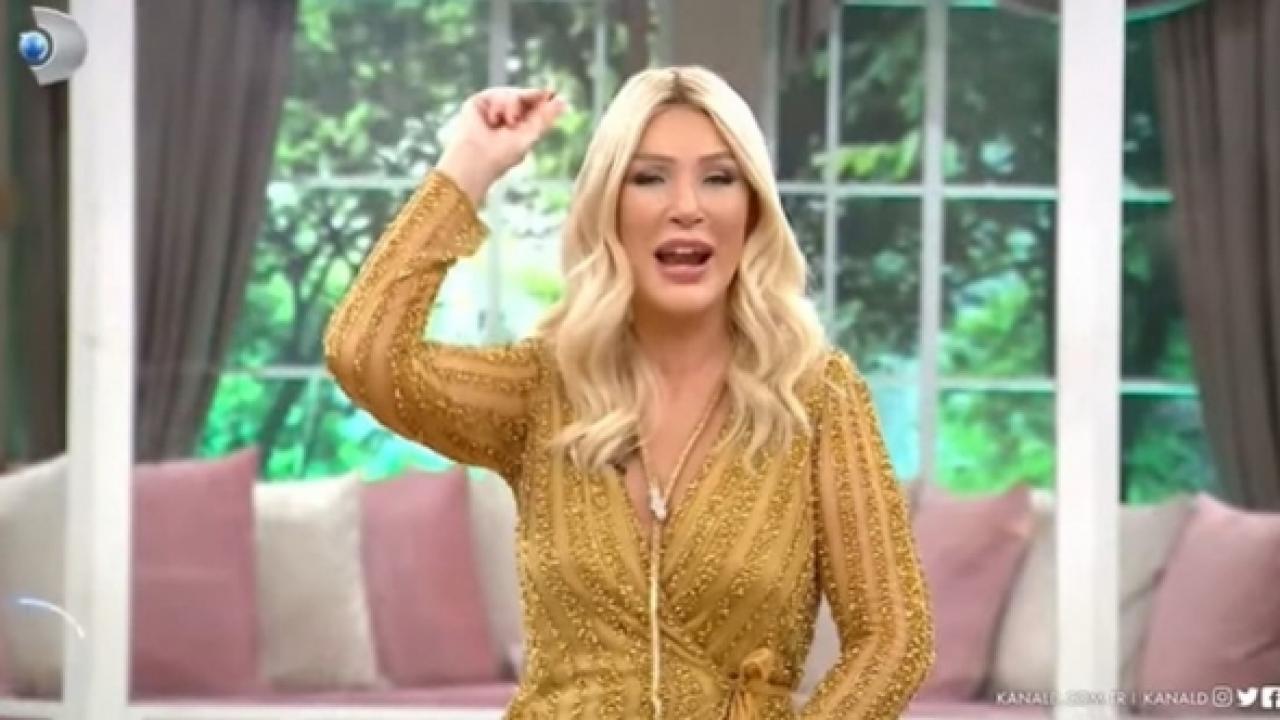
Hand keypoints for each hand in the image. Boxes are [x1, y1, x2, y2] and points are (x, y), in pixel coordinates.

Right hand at [438, 87, 567, 203]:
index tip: (554, 92)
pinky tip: (494, 120)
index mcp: (519, 126)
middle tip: (536, 100)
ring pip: (512, 93)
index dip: (543, 99)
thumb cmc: (503, 154)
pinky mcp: (479, 103)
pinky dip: (500, 106)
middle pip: (524, 96)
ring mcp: (492, 109)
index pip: (534, 106)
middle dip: (530, 98)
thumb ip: (545, 117)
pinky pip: (497, 93)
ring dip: (513, 106)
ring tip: (508, 122)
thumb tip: (564, 100)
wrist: (478, 158)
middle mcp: (505, 116)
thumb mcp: (531, 134)